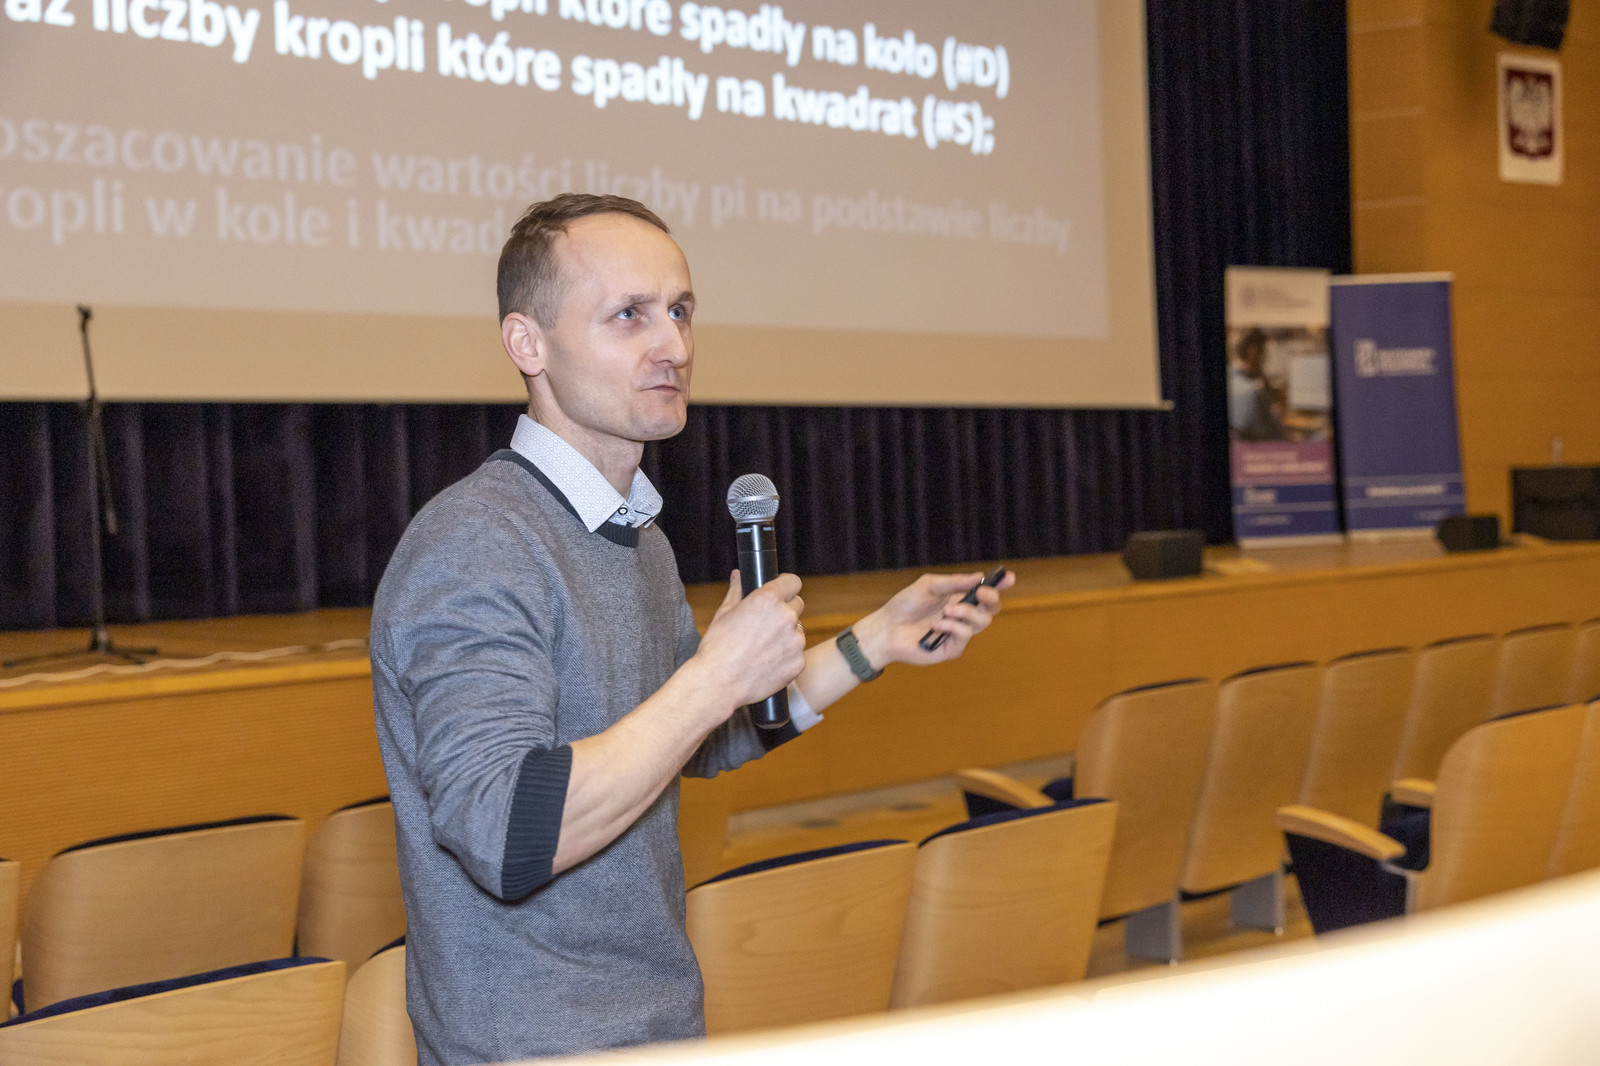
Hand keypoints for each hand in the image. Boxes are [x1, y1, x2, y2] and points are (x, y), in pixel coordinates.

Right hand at [690, 570, 806, 710]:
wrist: (718, 683)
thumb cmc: (717, 647)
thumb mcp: (724, 613)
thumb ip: (737, 590)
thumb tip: (738, 575)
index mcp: (768, 599)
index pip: (793, 582)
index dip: (786, 587)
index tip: (781, 593)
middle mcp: (786, 617)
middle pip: (798, 605)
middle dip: (785, 611)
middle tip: (766, 625)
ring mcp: (795, 641)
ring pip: (798, 631)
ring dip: (786, 636)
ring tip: (763, 648)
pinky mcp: (798, 663)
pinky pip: (797, 654)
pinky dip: (787, 657)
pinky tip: (767, 663)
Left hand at [851, 570, 1014, 668]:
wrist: (887, 628)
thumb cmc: (905, 605)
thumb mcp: (929, 586)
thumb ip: (954, 582)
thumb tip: (979, 577)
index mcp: (959, 597)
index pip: (985, 591)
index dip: (1000, 585)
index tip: (1008, 578)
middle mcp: (962, 615)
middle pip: (991, 608)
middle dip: (990, 599)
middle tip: (980, 593)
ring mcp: (958, 632)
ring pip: (982, 622)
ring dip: (967, 613)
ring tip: (946, 611)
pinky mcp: (952, 649)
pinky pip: (964, 637)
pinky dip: (952, 627)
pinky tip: (936, 626)